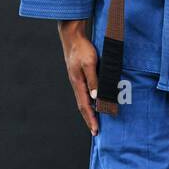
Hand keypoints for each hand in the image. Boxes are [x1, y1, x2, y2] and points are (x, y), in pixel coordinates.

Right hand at [59, 20, 99, 135]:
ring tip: (95, 121)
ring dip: (89, 112)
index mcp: (78, 83)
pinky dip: (89, 102)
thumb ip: (93, 80)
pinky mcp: (79, 76)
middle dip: (89, 119)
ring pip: (83, 101)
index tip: (96, 131)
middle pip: (83, 106)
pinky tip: (93, 103)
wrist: (72, 36)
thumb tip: (96, 98)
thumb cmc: (81, 49)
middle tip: (95, 131)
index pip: (85, 106)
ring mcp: (77, 80)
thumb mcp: (89, 64)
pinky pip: (85, 93)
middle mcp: (76, 84)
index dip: (91, 119)